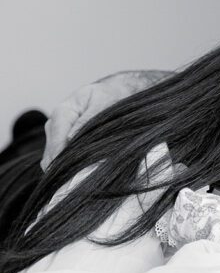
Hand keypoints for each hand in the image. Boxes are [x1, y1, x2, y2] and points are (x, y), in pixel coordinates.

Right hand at [42, 70, 170, 168]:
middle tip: (85, 180)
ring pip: (54, 158)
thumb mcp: (103, 104)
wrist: (113, 91)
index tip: (75, 174)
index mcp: (62, 112)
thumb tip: (71, 138)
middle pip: (52, 154)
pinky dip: (70, 165)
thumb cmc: (110, 96)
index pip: (57, 142)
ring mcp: (56, 133)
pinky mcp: (62, 140)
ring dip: (68, 168)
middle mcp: (54, 124)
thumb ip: (88, 121)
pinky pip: (60, 158)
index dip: (63, 160)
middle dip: (66, 167)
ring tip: (86, 177)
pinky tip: (84, 172)